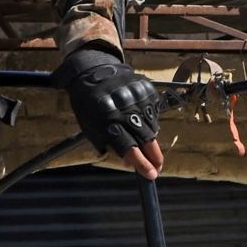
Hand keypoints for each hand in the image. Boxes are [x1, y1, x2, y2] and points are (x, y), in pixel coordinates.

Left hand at [54, 49, 163, 180]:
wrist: (91, 71)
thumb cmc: (89, 103)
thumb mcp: (90, 126)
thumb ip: (109, 146)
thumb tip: (130, 165)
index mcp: (106, 120)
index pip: (129, 148)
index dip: (142, 164)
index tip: (151, 175)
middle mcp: (124, 108)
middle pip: (146, 140)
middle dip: (154, 158)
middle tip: (157, 167)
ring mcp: (137, 97)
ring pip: (152, 128)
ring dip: (151, 140)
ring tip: (145, 142)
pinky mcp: (145, 89)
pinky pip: (153, 113)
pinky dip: (149, 120)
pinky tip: (139, 119)